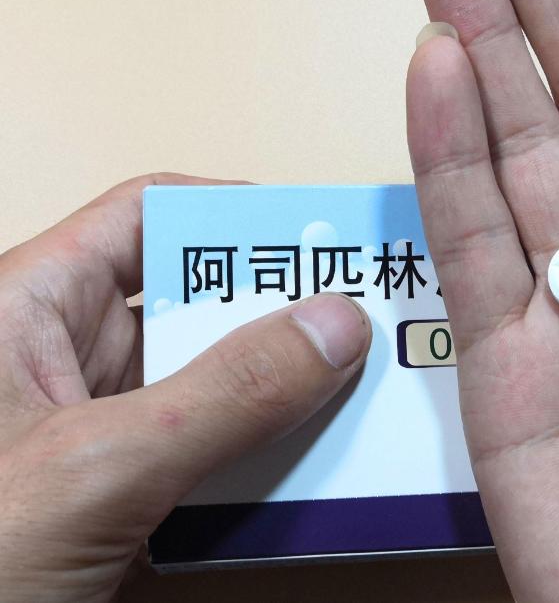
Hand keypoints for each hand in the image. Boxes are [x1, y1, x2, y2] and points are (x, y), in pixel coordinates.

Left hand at [0, 175, 370, 602]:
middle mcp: (65, 359)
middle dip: (283, 314)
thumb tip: (337, 325)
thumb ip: (223, 396)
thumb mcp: (97, 469)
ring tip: (366, 395)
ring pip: (214, 387)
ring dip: (286, 396)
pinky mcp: (122, 498)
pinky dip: (266, 462)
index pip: (147, 218)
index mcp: (28, 309)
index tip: (323, 236)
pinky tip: (320, 471)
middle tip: (373, 322)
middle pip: (196, 306)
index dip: (236, 213)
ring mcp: (98, 433)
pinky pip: (213, 456)